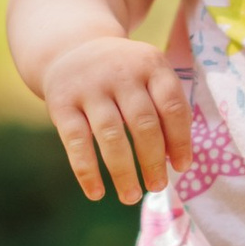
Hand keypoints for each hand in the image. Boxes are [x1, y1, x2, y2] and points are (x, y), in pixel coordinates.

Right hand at [41, 35, 193, 205]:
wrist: (73, 48)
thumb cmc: (124, 75)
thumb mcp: (148, 76)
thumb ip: (164, 109)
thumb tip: (176, 161)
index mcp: (151, 65)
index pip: (172, 105)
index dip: (180, 140)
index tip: (182, 167)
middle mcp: (121, 73)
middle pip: (143, 123)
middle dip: (153, 160)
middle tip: (158, 186)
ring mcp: (90, 87)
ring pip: (111, 135)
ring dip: (123, 171)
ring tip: (131, 196)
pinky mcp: (62, 103)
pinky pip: (76, 142)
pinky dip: (87, 171)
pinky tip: (97, 193)